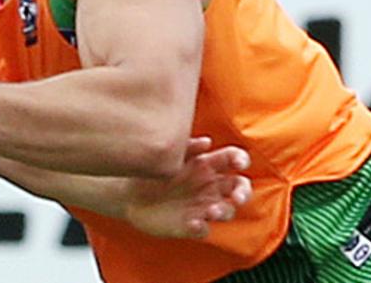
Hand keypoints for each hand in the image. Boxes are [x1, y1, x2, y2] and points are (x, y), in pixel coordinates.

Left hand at [123, 137, 250, 238]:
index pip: (232, 159)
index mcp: (207, 165)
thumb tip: (207, 142)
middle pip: (239, 188)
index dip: (241, 159)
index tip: (239, 163)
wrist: (127, 195)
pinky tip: (192, 223)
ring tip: (211, 211)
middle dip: (243, 193)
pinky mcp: (191, 226)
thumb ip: (187, 147)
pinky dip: (201, 228)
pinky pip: (203, 229)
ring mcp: (202, 207)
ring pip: (226, 211)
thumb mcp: (168, 155)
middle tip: (236, 197)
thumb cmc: (151, 171)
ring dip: (224, 211)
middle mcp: (209, 187)